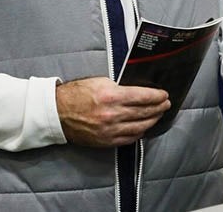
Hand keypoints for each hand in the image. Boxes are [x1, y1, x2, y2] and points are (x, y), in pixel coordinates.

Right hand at [55, 77, 169, 147]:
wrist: (57, 113)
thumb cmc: (76, 94)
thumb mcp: (100, 82)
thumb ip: (120, 87)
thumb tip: (138, 91)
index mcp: (111, 96)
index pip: (143, 97)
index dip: (157, 96)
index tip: (164, 95)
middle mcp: (112, 115)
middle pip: (145, 112)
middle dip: (159, 108)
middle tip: (166, 104)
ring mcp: (109, 130)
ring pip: (140, 127)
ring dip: (152, 120)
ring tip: (158, 115)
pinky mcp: (106, 141)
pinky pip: (129, 138)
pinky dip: (139, 132)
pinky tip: (144, 127)